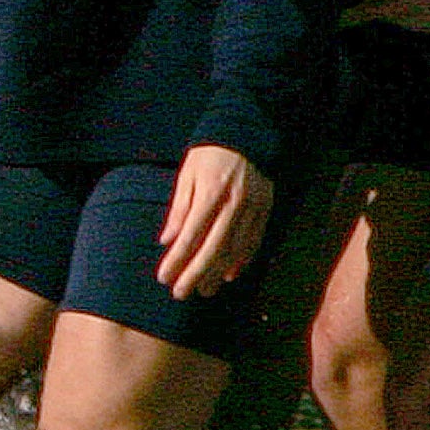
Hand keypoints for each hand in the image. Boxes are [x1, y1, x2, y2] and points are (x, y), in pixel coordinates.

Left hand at [158, 143, 273, 297]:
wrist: (245, 135)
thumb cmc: (208, 156)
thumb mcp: (186, 175)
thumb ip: (179, 209)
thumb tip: (167, 241)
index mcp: (210, 192)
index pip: (190, 235)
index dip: (177, 259)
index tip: (163, 277)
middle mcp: (234, 203)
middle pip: (213, 248)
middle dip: (195, 274)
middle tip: (180, 294)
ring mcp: (253, 208)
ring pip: (235, 249)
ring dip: (217, 273)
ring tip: (203, 290)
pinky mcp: (266, 210)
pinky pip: (254, 242)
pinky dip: (242, 261)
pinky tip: (229, 275)